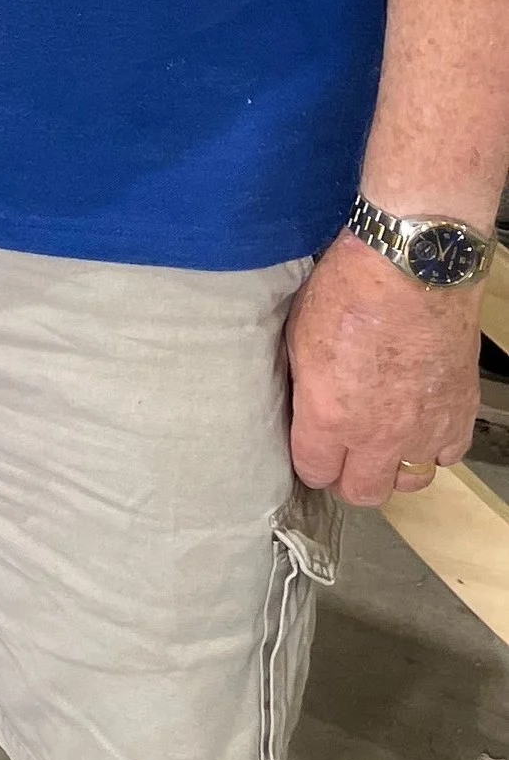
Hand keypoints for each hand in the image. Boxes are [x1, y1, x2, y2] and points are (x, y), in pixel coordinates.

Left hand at [285, 229, 483, 504]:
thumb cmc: (350, 289)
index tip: (310, 450)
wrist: (413, 268)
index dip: (309, 463)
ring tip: (383, 442)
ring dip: (393, 468)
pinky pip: (447, 455)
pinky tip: (420, 423)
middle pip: (362, 492)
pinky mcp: (460, 414)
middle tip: (344, 455)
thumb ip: (305, 388)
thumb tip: (305, 412)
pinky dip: (433, 446)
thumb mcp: (300, 336)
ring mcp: (424, 429)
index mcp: (330, 417)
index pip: (314, 472)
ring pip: (409, 483)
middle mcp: (379, 435)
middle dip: (348, 478)